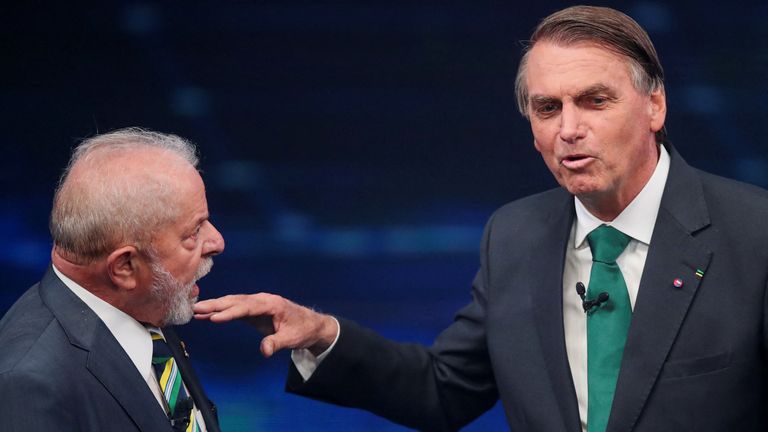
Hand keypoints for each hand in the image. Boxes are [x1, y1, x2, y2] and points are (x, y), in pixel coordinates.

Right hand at [193, 293, 337, 357]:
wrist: (310, 325)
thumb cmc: (302, 329)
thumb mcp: (292, 339)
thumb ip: (277, 343)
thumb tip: (264, 351)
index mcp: (272, 304)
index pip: (247, 307)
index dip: (230, 312)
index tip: (215, 317)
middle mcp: (262, 300)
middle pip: (236, 301)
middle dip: (216, 305)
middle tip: (196, 309)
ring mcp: (257, 304)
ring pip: (233, 303)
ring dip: (215, 306)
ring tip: (196, 311)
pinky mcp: (254, 311)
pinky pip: (235, 309)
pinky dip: (221, 311)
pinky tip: (207, 315)